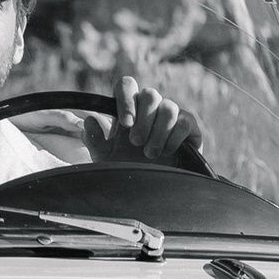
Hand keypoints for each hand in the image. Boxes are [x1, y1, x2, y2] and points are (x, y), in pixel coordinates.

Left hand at [87, 73, 210, 172]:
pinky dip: (174, 137)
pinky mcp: (189, 128)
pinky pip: (185, 121)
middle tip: (136, 143)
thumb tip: (89, 120)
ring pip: (168, 106)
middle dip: (143, 120)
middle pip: (150, 94)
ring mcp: (171, 116)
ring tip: (150, 153)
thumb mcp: (106, 159)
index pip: (128, 85)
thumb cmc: (129, 171)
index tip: (125, 123)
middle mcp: (151, 109)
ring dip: (158, 131)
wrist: (154, 193)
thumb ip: (95, 140)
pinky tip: (167, 152)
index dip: (126, 98)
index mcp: (130, 109)